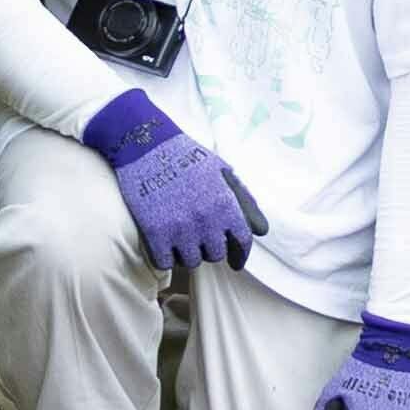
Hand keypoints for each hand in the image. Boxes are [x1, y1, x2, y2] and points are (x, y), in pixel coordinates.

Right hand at [80, 91, 270, 270]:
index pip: (242, 241)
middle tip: (201, 236)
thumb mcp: (223, 172)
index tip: (236, 261)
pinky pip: (165, 262)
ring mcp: (180, 228)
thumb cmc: (188, 157)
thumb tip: (262, 230)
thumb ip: (244, 202)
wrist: (148, 147)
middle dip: (211, 248)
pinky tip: (166, 245)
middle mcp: (206, 219)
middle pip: (216, 254)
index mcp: (226, 203)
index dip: (240, 254)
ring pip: (191, 261)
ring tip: (183, 238)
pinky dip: (166, 257)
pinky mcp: (155, 234)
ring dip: (188, 253)